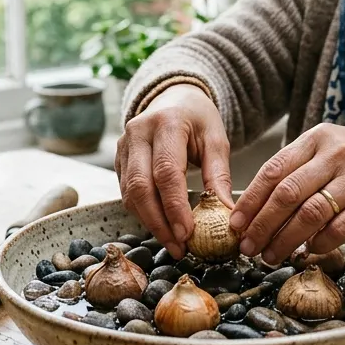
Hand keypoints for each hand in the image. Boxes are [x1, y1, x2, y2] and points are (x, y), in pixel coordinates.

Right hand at [114, 84, 232, 259]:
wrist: (174, 98)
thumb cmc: (198, 119)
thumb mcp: (216, 140)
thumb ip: (218, 176)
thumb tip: (226, 214)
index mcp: (166, 123)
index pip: (166, 172)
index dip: (174, 207)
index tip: (188, 233)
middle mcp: (138, 133)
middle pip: (141, 186)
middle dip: (159, 222)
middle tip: (179, 246)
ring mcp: (123, 146)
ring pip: (129, 193)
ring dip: (150, 222)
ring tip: (173, 242)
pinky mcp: (118, 159)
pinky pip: (126, 192)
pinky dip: (142, 213)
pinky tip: (161, 226)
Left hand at [228, 124, 344, 265]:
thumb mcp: (335, 149)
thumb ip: (302, 169)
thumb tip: (259, 206)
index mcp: (319, 138)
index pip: (274, 169)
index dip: (250, 200)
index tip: (235, 223)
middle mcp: (337, 154)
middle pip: (286, 193)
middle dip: (260, 225)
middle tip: (246, 247)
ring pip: (310, 213)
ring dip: (284, 240)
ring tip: (270, 256)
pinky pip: (340, 228)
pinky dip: (318, 244)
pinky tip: (307, 253)